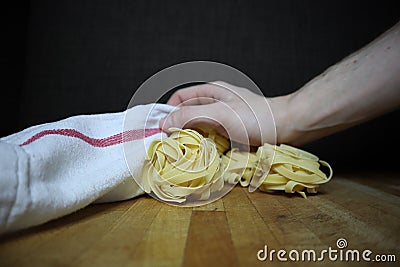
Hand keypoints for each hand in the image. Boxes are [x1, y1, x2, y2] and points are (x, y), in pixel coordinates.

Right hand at [160, 81, 287, 145]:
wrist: (288, 127)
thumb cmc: (256, 117)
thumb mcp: (220, 114)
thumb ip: (191, 116)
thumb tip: (165, 123)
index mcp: (210, 92)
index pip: (179, 98)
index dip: (167, 111)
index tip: (161, 129)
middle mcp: (215, 103)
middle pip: (188, 114)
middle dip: (179, 129)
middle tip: (171, 146)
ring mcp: (224, 118)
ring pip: (199, 128)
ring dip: (191, 140)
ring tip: (185, 154)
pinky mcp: (232, 132)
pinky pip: (212, 138)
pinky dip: (205, 147)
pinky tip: (204, 156)